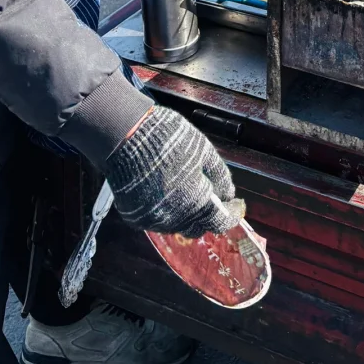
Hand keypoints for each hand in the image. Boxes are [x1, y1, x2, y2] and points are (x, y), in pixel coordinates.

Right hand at [105, 106, 241, 237]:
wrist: (126, 136)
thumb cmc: (169, 138)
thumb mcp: (203, 149)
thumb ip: (219, 175)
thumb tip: (228, 194)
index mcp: (195, 201)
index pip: (220, 221)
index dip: (232, 214)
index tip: (237, 206)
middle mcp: (174, 218)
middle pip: (197, 227)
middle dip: (208, 216)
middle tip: (211, 198)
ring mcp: (152, 220)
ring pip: (177, 226)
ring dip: (186, 215)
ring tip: (186, 193)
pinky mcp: (134, 217)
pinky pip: (157, 221)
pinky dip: (165, 212)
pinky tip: (165, 193)